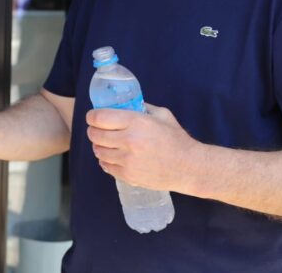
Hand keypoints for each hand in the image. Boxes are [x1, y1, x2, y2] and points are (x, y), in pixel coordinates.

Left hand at [86, 103, 201, 192]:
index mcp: (136, 122)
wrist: (189, 167)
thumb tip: (124, 104)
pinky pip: (106, 166)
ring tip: (106, 143)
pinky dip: (106, 160)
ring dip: (99, 146)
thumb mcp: (161, 115)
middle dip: (93, 130)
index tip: (93, 116)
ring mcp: (127, 161)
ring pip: (98, 151)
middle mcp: (129, 141)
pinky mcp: (128, 176)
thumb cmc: (176, 139)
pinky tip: (113, 156)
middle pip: (95, 135)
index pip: (100, 118)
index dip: (92, 116)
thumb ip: (142, 108)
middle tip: (97, 129)